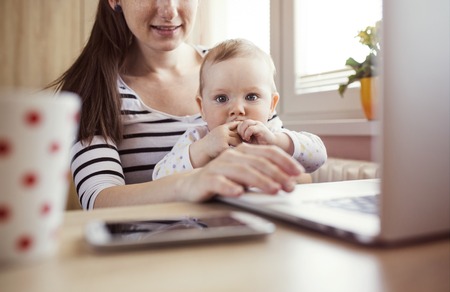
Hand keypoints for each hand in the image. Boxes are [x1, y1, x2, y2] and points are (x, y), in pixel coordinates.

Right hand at [179, 143, 304, 201]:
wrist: (193, 185)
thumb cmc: (224, 179)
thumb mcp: (245, 174)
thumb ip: (263, 174)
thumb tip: (288, 182)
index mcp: (244, 151)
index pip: (268, 152)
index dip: (285, 161)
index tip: (298, 172)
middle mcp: (232, 156)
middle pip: (258, 162)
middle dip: (277, 174)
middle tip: (290, 186)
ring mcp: (219, 167)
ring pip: (243, 172)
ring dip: (260, 181)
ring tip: (274, 190)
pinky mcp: (208, 180)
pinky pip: (220, 183)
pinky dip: (230, 187)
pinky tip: (239, 193)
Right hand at [190, 121, 241, 166]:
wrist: (201, 151)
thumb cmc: (210, 144)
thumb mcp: (217, 134)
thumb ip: (226, 132)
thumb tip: (239, 129)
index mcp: (222, 128)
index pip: (235, 124)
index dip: (239, 129)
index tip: (241, 135)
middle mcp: (223, 132)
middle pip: (237, 134)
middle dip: (239, 140)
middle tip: (240, 146)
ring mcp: (223, 138)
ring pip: (237, 141)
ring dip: (238, 146)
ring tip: (236, 150)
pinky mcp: (224, 147)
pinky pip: (234, 148)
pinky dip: (235, 152)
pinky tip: (232, 154)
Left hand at [237, 119, 276, 144]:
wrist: (273, 145)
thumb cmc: (259, 144)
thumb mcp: (248, 141)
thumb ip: (241, 138)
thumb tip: (230, 139)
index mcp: (250, 125)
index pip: (239, 124)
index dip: (237, 130)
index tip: (239, 138)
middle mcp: (254, 123)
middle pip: (241, 122)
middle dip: (239, 130)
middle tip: (241, 138)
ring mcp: (258, 125)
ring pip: (246, 123)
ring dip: (243, 131)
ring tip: (245, 138)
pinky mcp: (261, 128)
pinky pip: (251, 128)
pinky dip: (247, 133)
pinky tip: (248, 139)